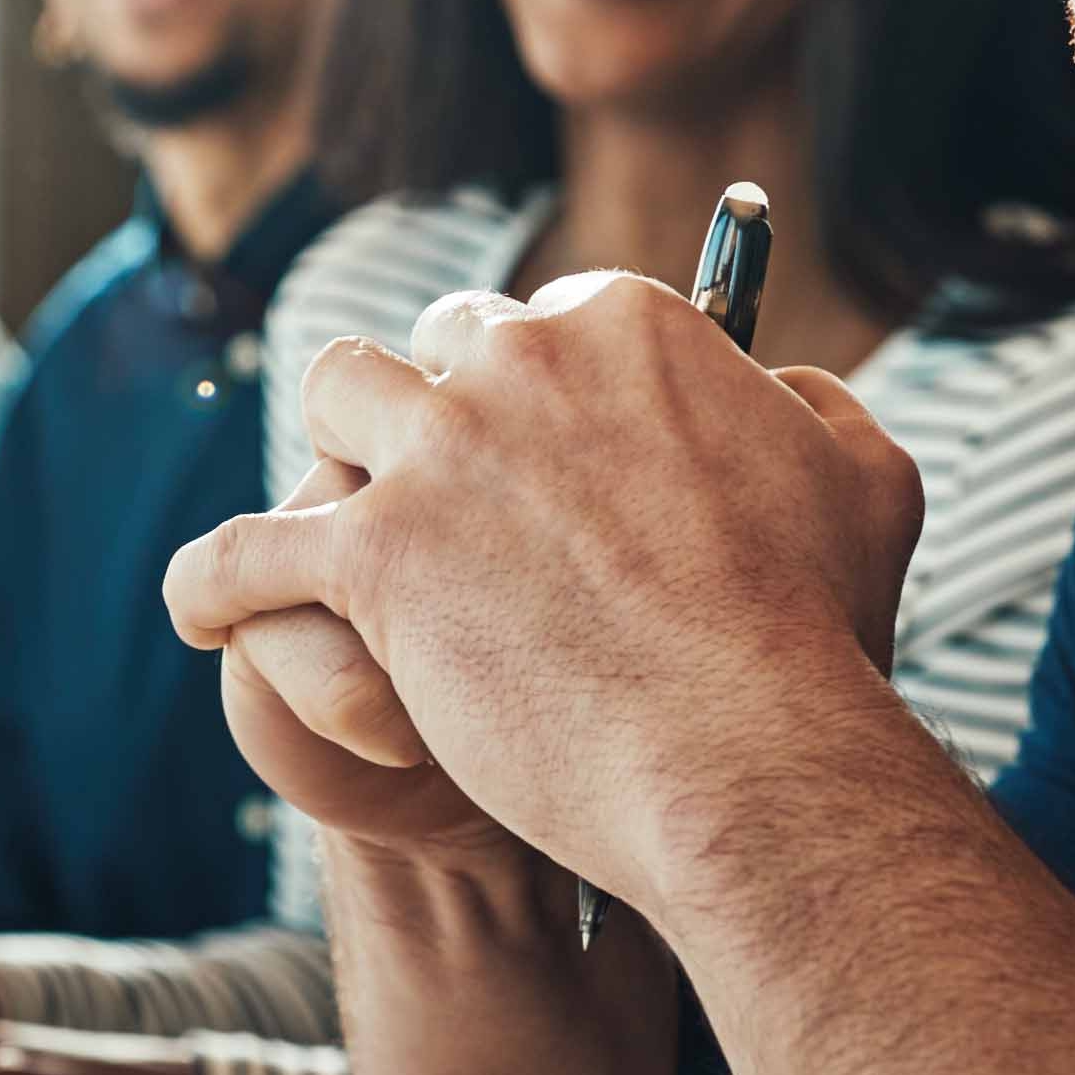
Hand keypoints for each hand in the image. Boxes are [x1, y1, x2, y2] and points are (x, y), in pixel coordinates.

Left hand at [166, 275, 922, 906]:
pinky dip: (216, 578)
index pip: (549, 320)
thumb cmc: (818, 635)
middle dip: (440, 407)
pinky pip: (248, 549)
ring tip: (324, 515)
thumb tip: (785, 389)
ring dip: (335, 451)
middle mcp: (523, 362)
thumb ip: (816, 409)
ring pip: (336, 399)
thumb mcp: (867, 481)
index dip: (538, 383)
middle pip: (438, 349)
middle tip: (446, 490)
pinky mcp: (373, 557)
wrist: (747, 754)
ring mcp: (439, 455)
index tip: (540, 443)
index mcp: (630, 326)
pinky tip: (206, 605)